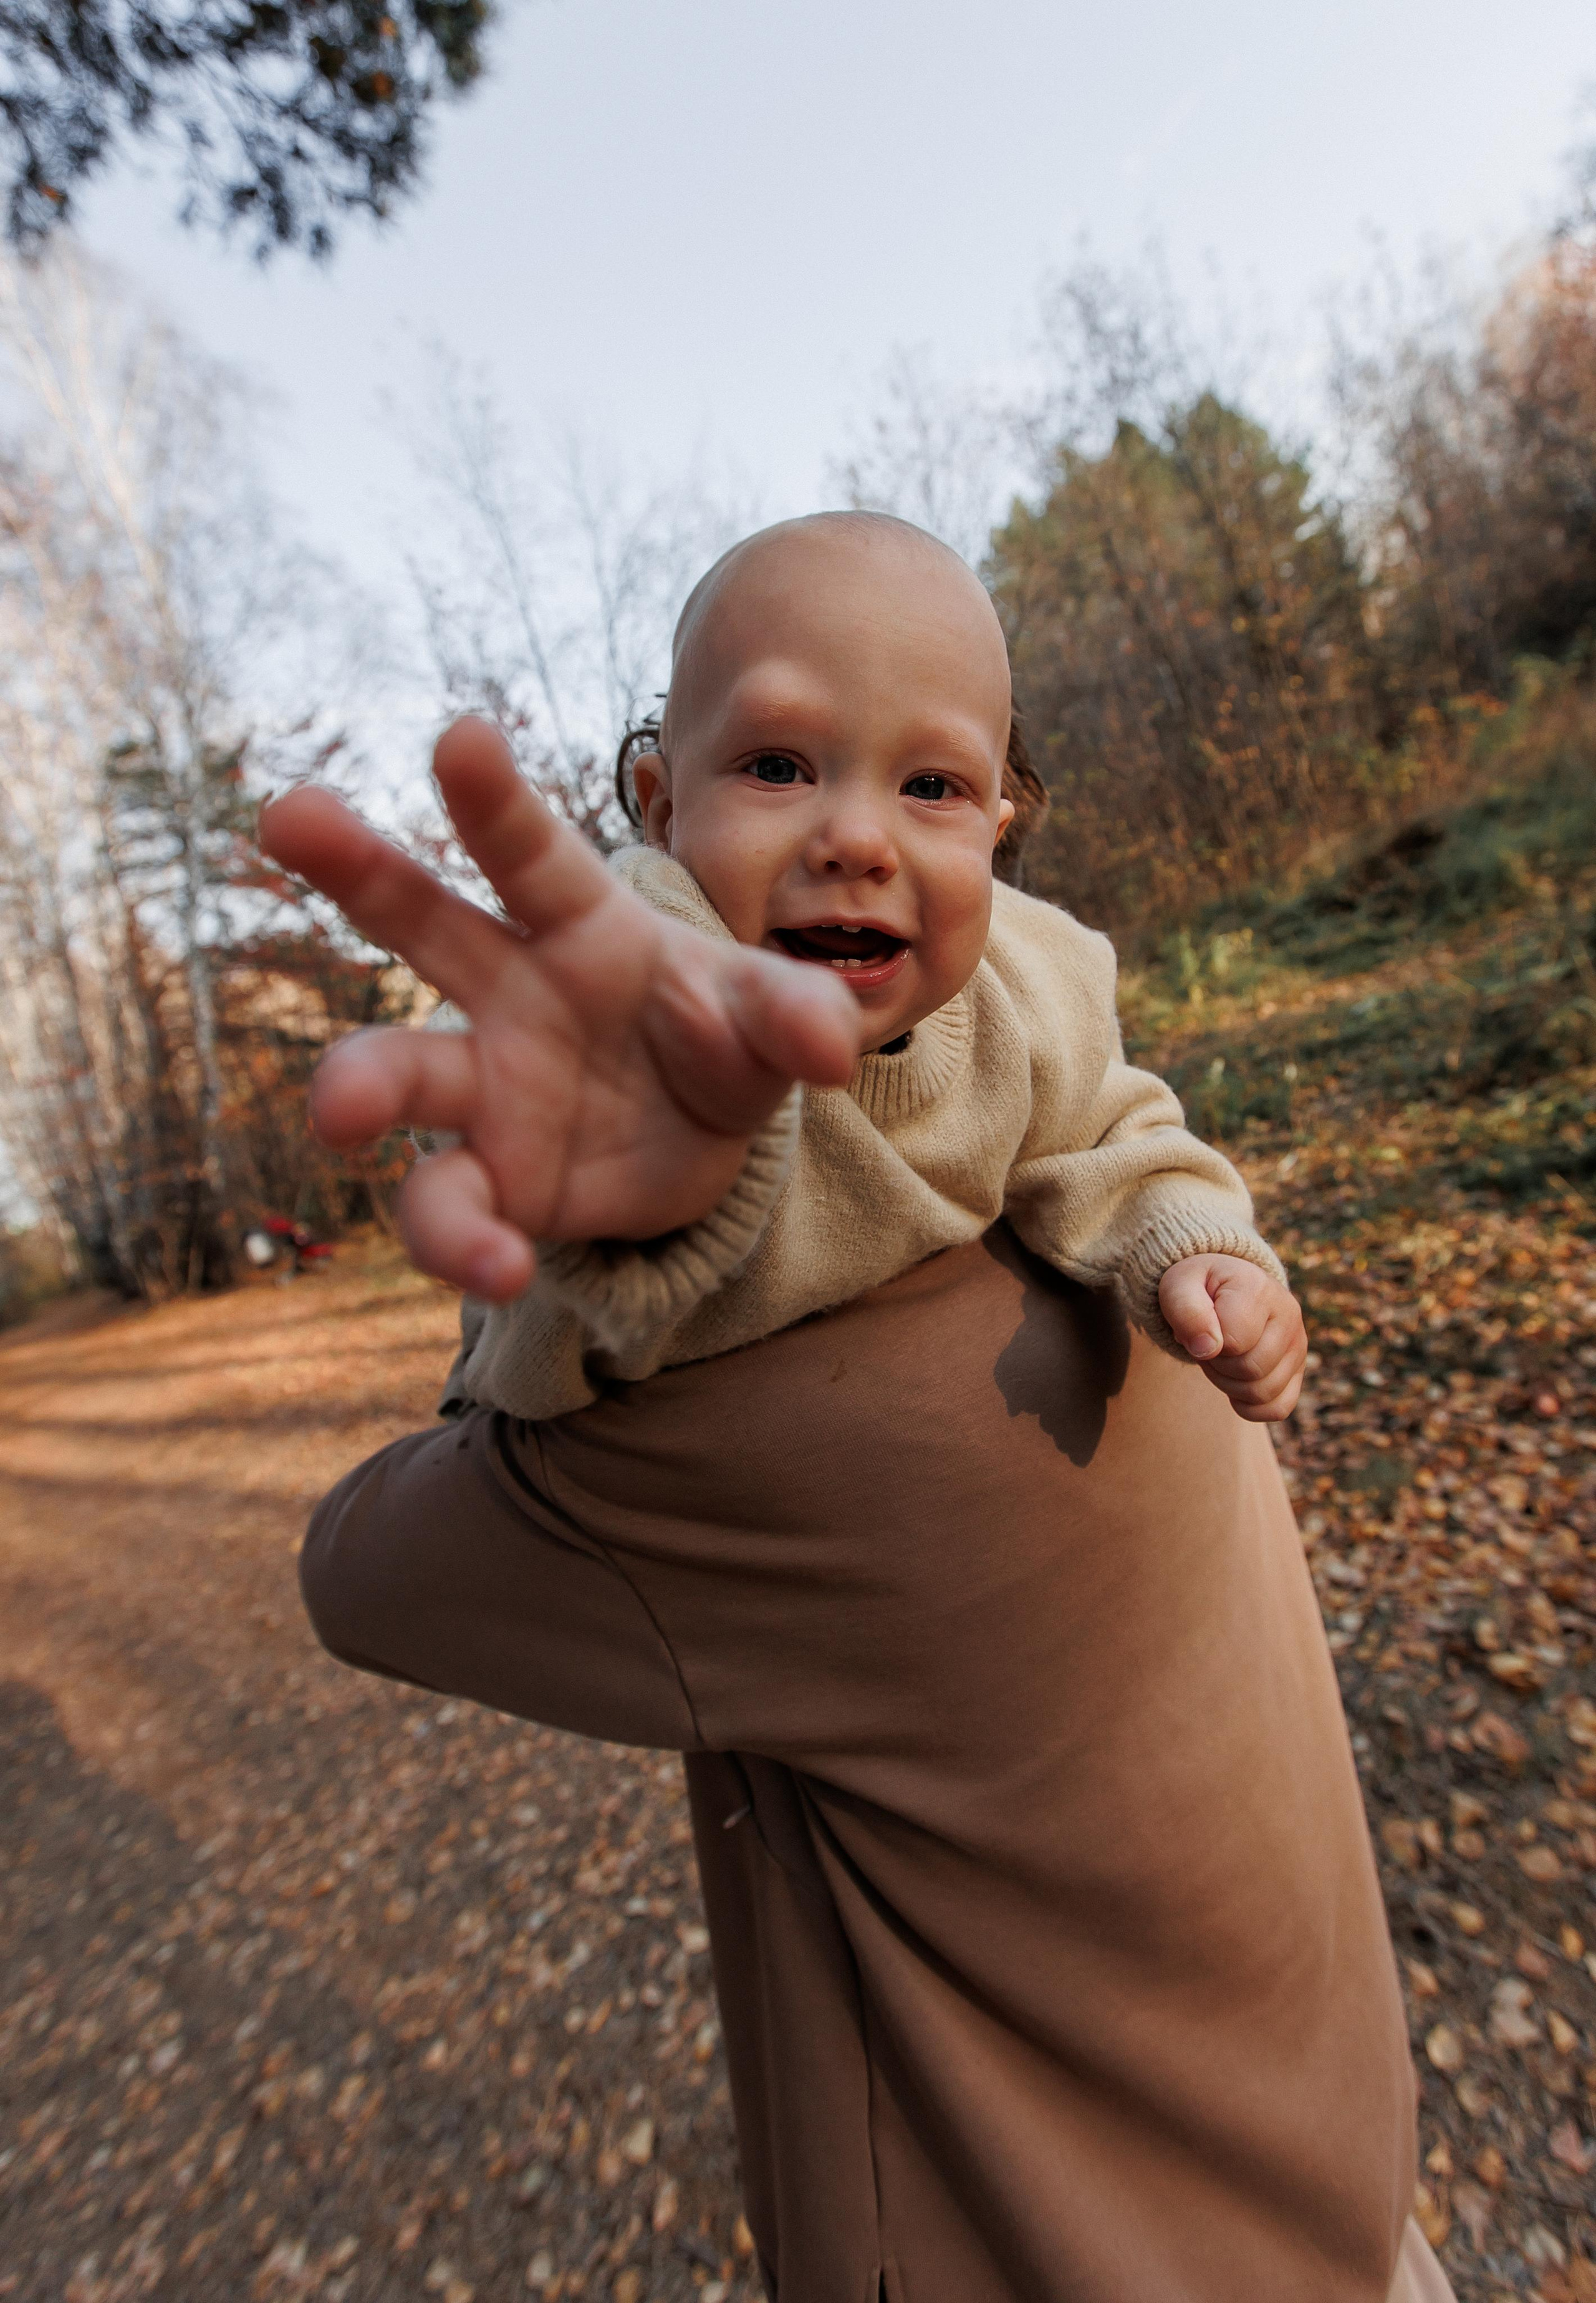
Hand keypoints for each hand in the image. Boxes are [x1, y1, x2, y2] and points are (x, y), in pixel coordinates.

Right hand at [258, 719, 861, 1300]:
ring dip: (359, 1084)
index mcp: (583, 927)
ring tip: (339, 1112)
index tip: (461, 735)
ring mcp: (483, 1086)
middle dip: (356, 864)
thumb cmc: (722, 1039)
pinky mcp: (485, 1180)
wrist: (701, 1141)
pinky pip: (448, 1206)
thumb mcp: (773, 1023)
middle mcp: (509, 991)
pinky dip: (463, 1242)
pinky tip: (502, 1267)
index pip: (535, 854)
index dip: (496, 798)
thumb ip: (797, 1020)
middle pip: (422, 919)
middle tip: (289, 810)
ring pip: (398, 1073)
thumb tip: (831, 1047)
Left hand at [1157, 1253, 1306, 1422]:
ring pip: (1262, 1393)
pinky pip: (1276, 1409)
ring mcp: (1298, 1345)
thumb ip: (1187, 1310)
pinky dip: (1248, 1405)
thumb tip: (1208, 1349)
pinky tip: (1235, 1380)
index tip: (1200, 1326)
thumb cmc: (1197, 1289)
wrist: (1219, 1289)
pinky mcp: (1298, 1371)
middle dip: (1217, 1365)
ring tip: (1221, 1357)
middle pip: (1250, 1370)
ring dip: (1229, 1385)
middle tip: (1208, 1345)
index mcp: (1259, 1288)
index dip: (1207, 1343)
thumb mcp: (1179, 1287)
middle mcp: (1289, 1314)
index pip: (1234, 1341)